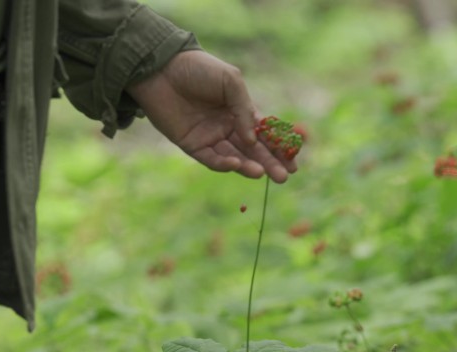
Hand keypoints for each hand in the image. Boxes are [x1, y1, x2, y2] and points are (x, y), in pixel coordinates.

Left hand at [127, 50, 296, 182]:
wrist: (162, 68)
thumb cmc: (199, 69)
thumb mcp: (231, 81)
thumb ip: (245, 109)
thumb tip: (252, 140)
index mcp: (240, 110)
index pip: (264, 133)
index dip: (279, 148)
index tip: (294, 161)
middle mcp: (227, 126)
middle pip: (252, 150)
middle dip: (269, 163)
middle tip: (284, 177)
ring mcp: (210, 137)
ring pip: (234, 157)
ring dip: (249, 166)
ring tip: (263, 174)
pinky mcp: (192, 144)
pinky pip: (211, 158)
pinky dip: (224, 163)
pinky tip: (236, 164)